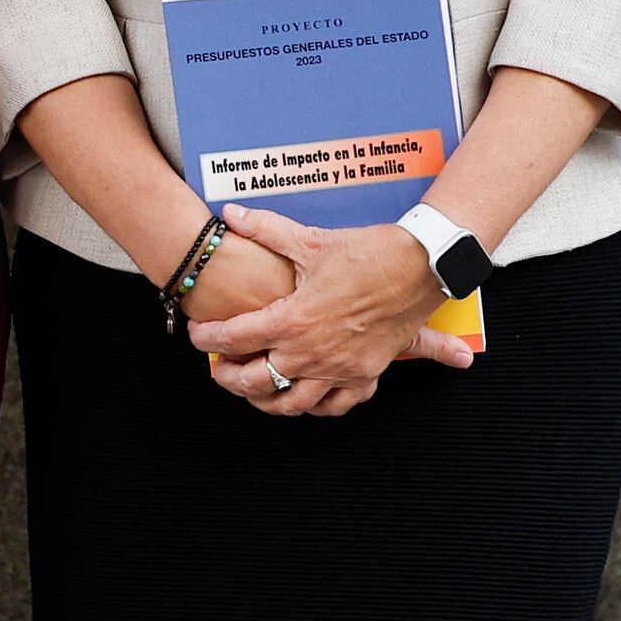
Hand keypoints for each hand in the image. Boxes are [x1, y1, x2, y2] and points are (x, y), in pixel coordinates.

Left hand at [186, 205, 479, 415]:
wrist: (422, 266)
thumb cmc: (370, 254)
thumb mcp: (310, 240)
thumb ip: (265, 229)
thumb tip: (232, 214)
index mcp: (292, 321)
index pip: (232, 339)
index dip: (206, 339)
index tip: (198, 336)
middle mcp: (311, 353)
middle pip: (253, 382)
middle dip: (227, 378)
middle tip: (217, 369)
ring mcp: (339, 369)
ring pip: (291, 403)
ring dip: (265, 400)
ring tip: (253, 389)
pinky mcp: (365, 374)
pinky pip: (336, 405)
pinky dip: (317, 406)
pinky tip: (305, 397)